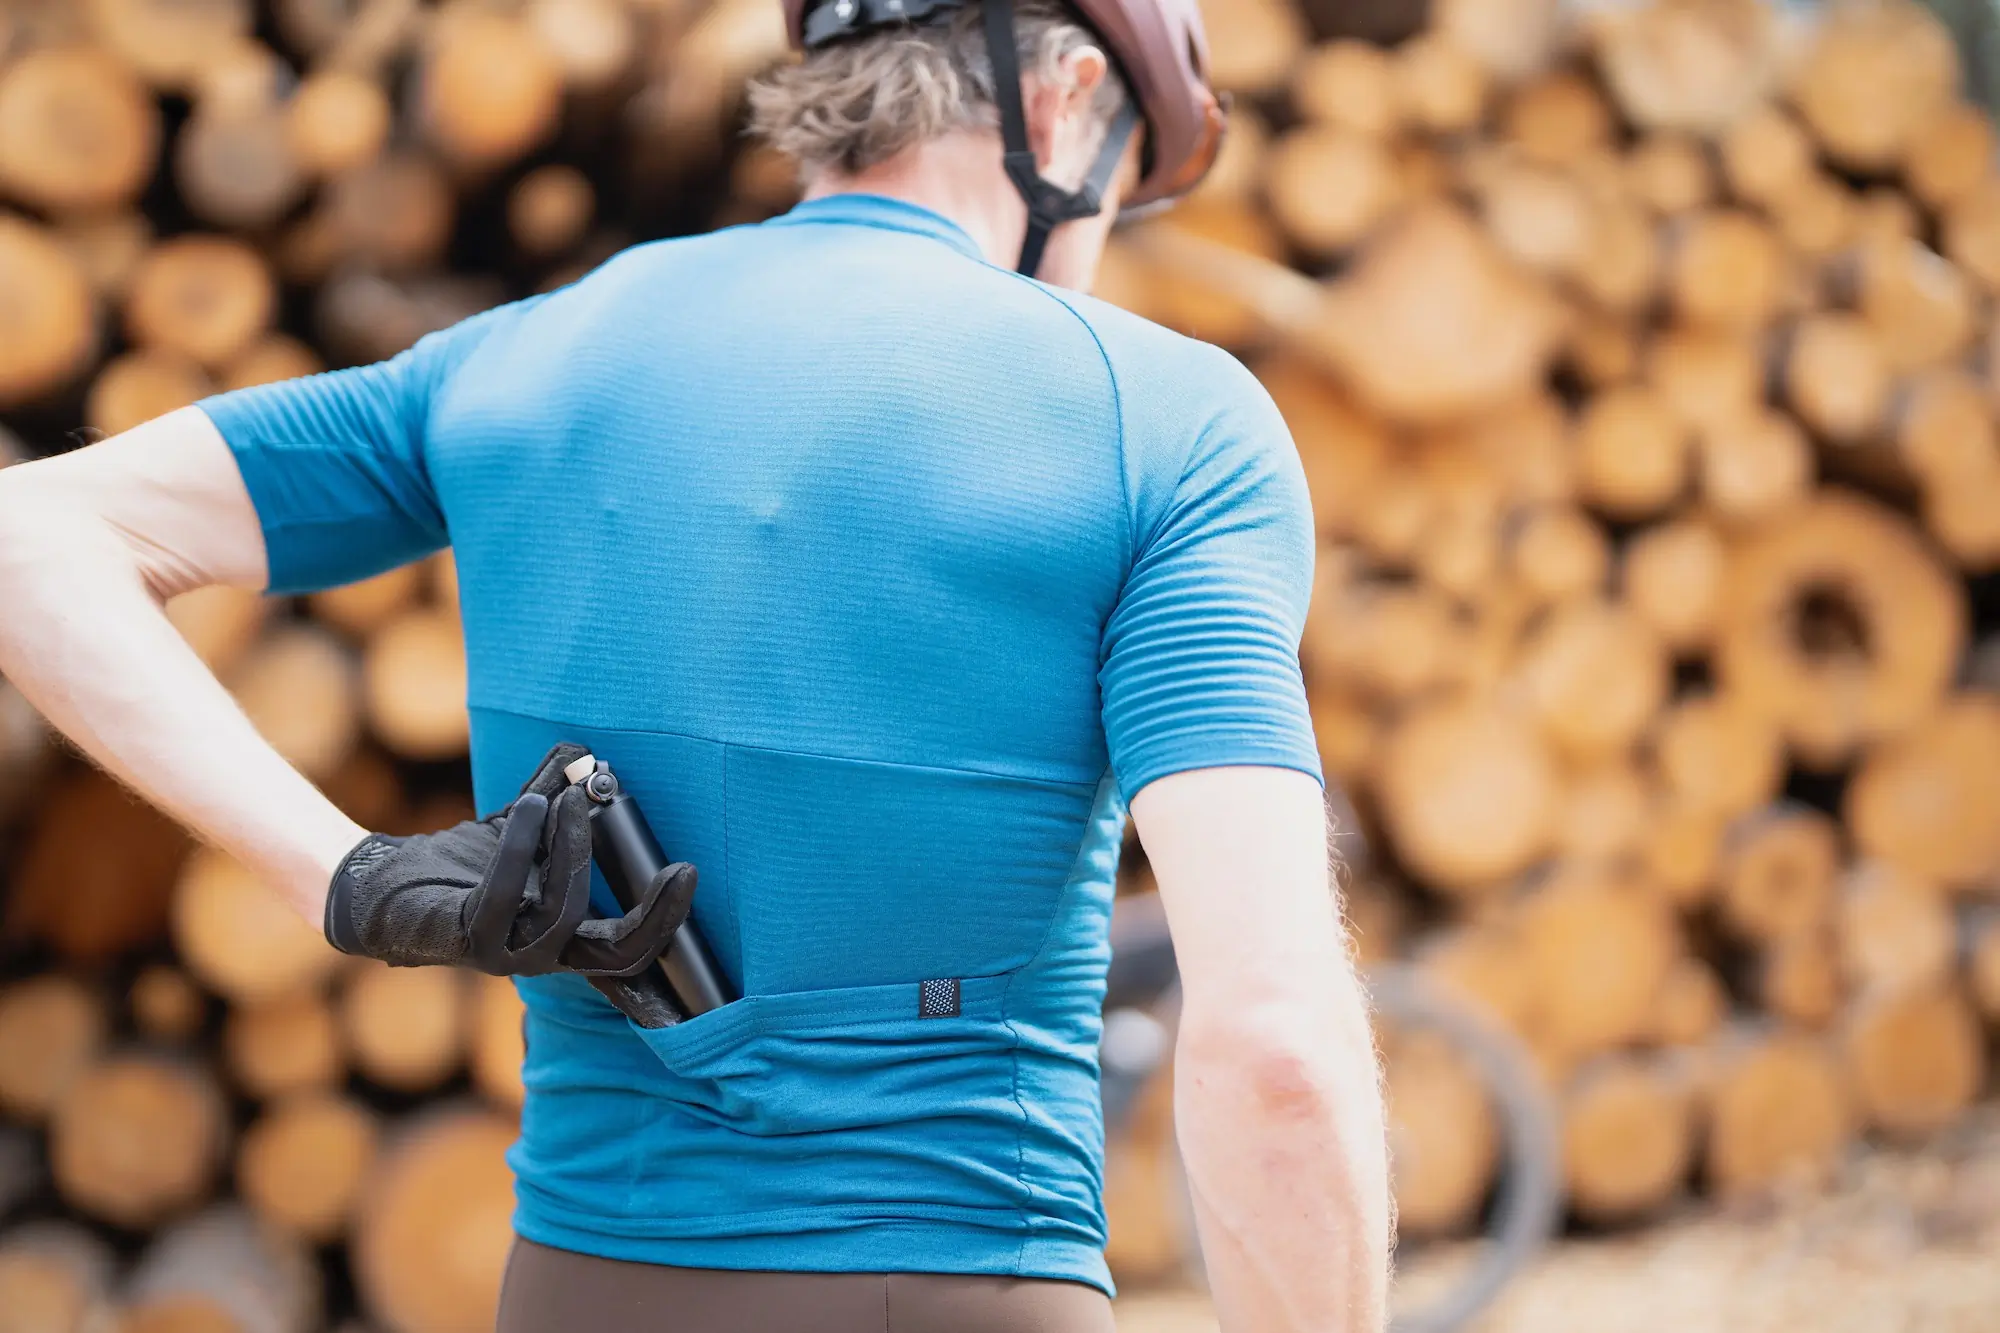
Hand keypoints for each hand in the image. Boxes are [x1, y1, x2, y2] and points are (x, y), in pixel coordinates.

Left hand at [323, 745, 696, 992]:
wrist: (384, 883)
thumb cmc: (462, 862)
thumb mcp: (524, 827)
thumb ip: (559, 797)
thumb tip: (589, 754)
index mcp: (564, 935)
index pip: (627, 949)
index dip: (666, 924)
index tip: (689, 872)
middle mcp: (541, 955)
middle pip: (617, 954)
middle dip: (657, 916)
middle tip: (682, 869)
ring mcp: (505, 954)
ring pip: (565, 916)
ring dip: (575, 850)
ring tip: (571, 799)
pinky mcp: (467, 938)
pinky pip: (506, 894)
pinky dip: (522, 844)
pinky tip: (529, 804)